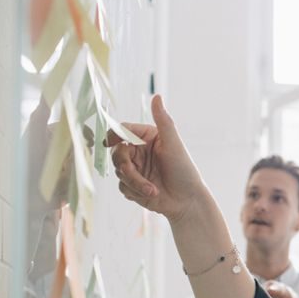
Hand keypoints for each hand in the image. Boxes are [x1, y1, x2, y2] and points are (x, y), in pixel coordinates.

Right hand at [109, 95, 207, 222]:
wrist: (188, 201)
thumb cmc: (185, 170)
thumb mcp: (174, 144)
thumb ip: (163, 121)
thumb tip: (157, 96)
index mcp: (146, 137)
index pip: (122, 130)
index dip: (113, 135)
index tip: (109, 142)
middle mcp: (138, 151)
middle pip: (117, 153)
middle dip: (126, 167)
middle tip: (135, 174)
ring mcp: (135, 169)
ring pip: (119, 172)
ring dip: (134, 183)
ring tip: (153, 190)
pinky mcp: (133, 186)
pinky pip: (123, 187)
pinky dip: (135, 192)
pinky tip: (151, 195)